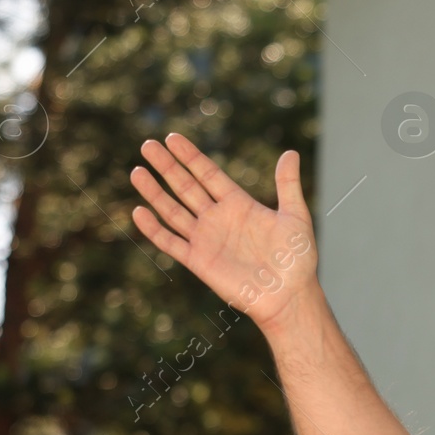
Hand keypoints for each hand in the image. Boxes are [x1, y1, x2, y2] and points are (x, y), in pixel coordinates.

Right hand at [129, 133, 317, 331]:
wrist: (289, 296)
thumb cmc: (297, 259)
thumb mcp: (296, 216)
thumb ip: (288, 185)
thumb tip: (290, 152)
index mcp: (239, 204)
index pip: (208, 174)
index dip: (190, 156)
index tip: (172, 137)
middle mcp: (218, 219)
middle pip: (186, 186)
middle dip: (167, 166)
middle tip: (147, 145)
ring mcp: (206, 239)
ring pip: (173, 211)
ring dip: (155, 192)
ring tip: (137, 171)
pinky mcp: (199, 261)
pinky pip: (171, 243)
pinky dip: (154, 229)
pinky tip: (138, 212)